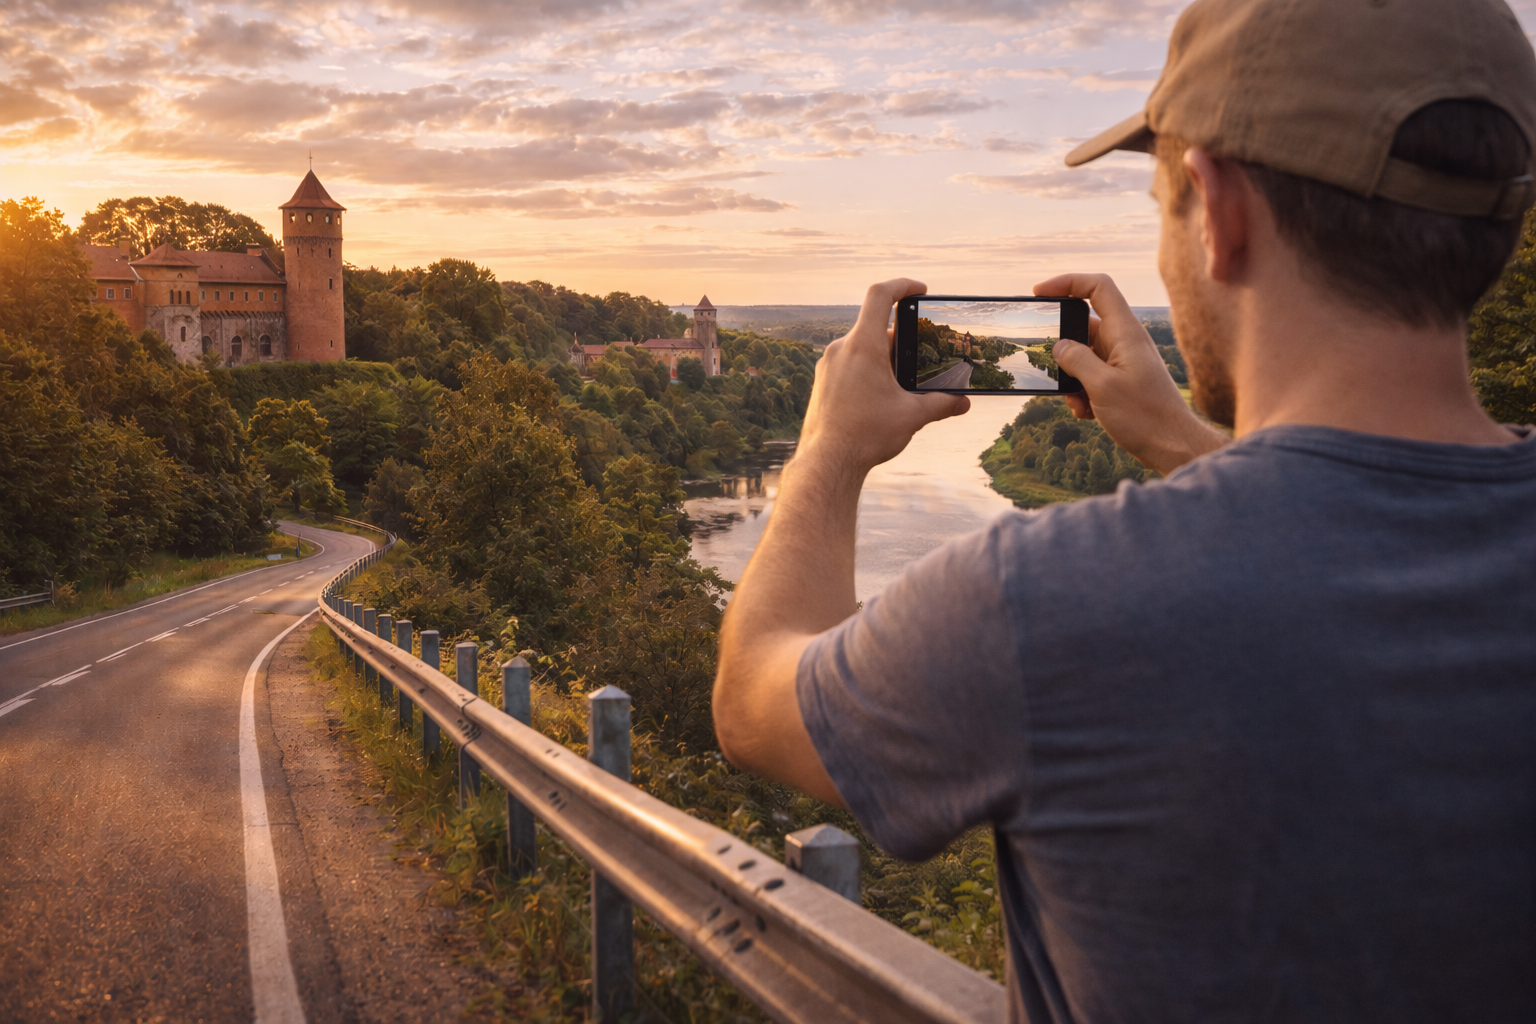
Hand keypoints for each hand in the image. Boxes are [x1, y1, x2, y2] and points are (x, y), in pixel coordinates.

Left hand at [799, 278, 970, 474]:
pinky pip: (848, 364)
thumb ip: (941, 404)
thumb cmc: (865, 436)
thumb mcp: (912, 416)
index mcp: (862, 346)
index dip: (902, 285)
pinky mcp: (822, 382)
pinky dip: (867, 370)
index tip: (920, 290)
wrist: (827, 463)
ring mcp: (828, 365)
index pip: (880, 296)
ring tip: (902, 384)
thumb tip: (963, 402)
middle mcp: (841, 349)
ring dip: (884, 358)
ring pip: (861, 347)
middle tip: (921, 358)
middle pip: (875, 328)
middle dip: (901, 340)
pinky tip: (881, 396)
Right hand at [1034, 273, 1227, 474]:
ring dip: (1072, 378)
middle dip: (1063, 349)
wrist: (1173, 447)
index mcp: (1125, 332)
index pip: (1097, 287)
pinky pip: (1092, 375)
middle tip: (1054, 371)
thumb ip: (1076, 360)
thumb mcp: (1101, 387)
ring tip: (1077, 402)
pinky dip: (1082, 392)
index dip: (1067, 282)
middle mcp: (1125, 341)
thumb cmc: (1146, 417)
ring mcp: (1124, 361)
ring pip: (1083, 356)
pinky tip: (1087, 412)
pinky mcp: (1122, 380)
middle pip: (1083, 325)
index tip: (1039, 292)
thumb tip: (1059, 346)